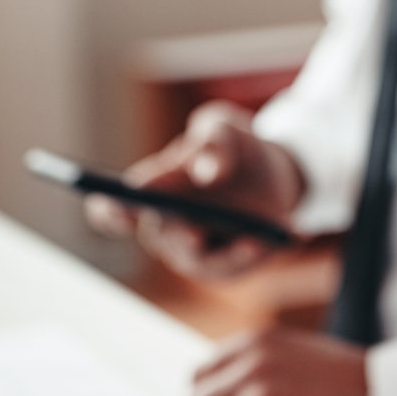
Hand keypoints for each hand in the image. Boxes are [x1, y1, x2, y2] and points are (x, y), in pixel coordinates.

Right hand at [85, 102, 304, 280]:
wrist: (276, 171)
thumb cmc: (235, 147)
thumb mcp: (227, 128)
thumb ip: (214, 139)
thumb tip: (206, 171)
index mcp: (153, 188)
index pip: (113, 209)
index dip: (111, 211)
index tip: (126, 207)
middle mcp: (166, 225)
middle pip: (160, 240)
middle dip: (178, 237)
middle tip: (195, 236)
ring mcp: (194, 250)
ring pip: (201, 261)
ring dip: (229, 254)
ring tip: (259, 240)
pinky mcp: (224, 265)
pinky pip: (234, 267)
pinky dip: (258, 253)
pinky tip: (285, 234)